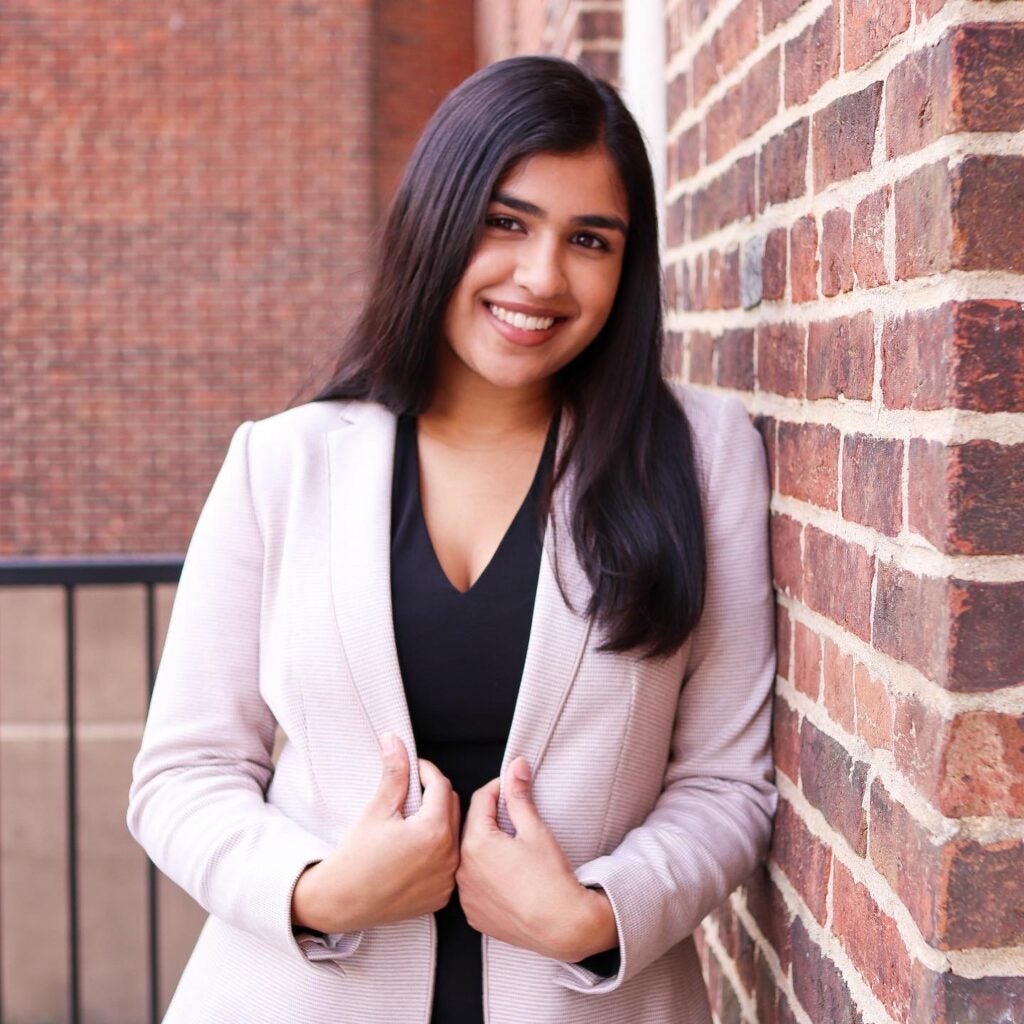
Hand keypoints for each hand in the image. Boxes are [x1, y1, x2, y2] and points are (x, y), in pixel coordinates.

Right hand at [291, 734, 459, 933]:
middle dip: (433, 794)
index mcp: (434, 831)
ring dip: (438, 821)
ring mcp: (447, 879)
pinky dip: (437, 850)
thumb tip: (395, 741)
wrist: (341, 901)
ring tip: (411, 820)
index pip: (440, 785)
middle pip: (451, 807)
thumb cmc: (356, 856)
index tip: (412, 768)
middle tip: (409, 793)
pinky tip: (415, 849)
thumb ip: (394, 772)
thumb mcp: (377, 808)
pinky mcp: (442, 895)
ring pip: (453, 834)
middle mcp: (448, 856)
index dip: (426, 771)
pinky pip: (449, 861)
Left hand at [456, 756, 617, 961]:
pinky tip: (507, 876)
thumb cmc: (551, 879)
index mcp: (476, 843)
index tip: (512, 788)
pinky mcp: (473, 915)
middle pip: (472, 828)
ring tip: (512, 848)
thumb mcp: (535, 829)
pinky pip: (473, 885)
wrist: (563, 926)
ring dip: (486, 847)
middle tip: (515, 818)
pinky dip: (484, 876)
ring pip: (471, 857)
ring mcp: (466, 895)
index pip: (481, 800)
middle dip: (491, 818)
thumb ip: (519, 795)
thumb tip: (515, 766)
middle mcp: (463, 870)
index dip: (499, 789)